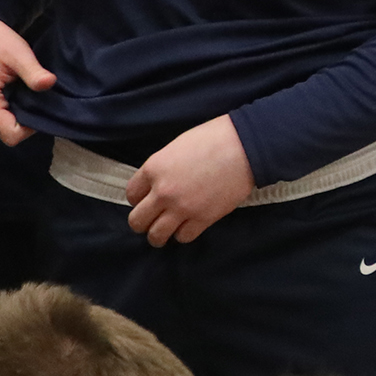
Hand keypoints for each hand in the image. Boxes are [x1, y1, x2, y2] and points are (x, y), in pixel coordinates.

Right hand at [0, 18, 53, 143]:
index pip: (11, 135)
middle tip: (27, 92)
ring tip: (13, 88)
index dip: (30, 126)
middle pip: (4, 131)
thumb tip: (49, 83)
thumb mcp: (17, 52)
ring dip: (10, 112)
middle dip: (21, 116)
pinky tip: (4, 89)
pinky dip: (0, 108)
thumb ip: (33, 72)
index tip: (38, 105)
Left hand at [125, 116, 255, 245]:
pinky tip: (187, 226)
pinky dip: (183, 234)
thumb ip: (161, 168)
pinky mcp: (203, 219)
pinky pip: (183, 237)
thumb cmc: (212, 138)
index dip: (138, 199)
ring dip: (158, 235)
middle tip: (151, 220)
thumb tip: (158, 183)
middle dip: (142, 222)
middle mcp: (163, 192)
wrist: (244, 147)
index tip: (146, 200)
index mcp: (154, 169)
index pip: (131, 195)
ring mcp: (182, 208)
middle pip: (137, 221)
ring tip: (164, 232)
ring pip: (156, 236)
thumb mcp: (175, 147)